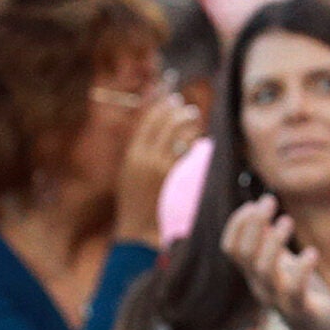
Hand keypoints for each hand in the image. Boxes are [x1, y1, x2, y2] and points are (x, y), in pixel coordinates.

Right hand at [113, 93, 202, 246]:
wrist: (136, 229)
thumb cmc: (135, 203)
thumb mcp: (130, 174)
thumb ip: (141, 154)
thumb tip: (156, 134)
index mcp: (132, 154)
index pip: (148, 122)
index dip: (161, 108)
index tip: (171, 100)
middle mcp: (144, 157)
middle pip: (164, 124)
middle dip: (178, 112)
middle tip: (189, 109)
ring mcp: (159, 166)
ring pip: (177, 136)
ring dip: (188, 125)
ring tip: (195, 121)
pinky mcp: (173, 177)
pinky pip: (185, 153)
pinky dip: (193, 144)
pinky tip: (198, 142)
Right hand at [222, 193, 329, 329]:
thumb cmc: (301, 293)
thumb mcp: (283, 263)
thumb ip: (270, 241)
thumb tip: (258, 209)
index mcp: (254, 274)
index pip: (231, 248)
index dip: (238, 224)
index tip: (255, 203)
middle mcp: (260, 286)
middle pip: (244, 255)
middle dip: (253, 225)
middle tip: (270, 201)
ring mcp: (278, 300)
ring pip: (264, 271)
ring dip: (273, 242)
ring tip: (287, 220)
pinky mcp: (300, 311)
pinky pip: (294, 291)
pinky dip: (301, 269)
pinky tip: (312, 252)